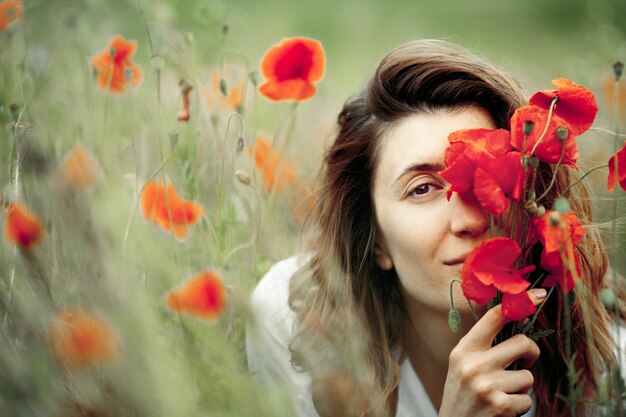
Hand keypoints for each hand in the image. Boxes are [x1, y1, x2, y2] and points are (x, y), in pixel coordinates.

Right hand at [438, 288, 545, 416]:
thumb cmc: (462, 397)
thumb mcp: (462, 366)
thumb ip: (485, 346)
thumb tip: (520, 320)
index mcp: (463, 351)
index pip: (493, 318)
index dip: (518, 303)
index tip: (537, 294)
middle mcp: (473, 365)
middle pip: (521, 343)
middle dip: (530, 352)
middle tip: (527, 359)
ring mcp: (487, 385)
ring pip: (527, 376)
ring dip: (520, 388)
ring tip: (502, 395)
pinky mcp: (501, 405)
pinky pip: (527, 400)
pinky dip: (519, 408)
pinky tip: (502, 411)